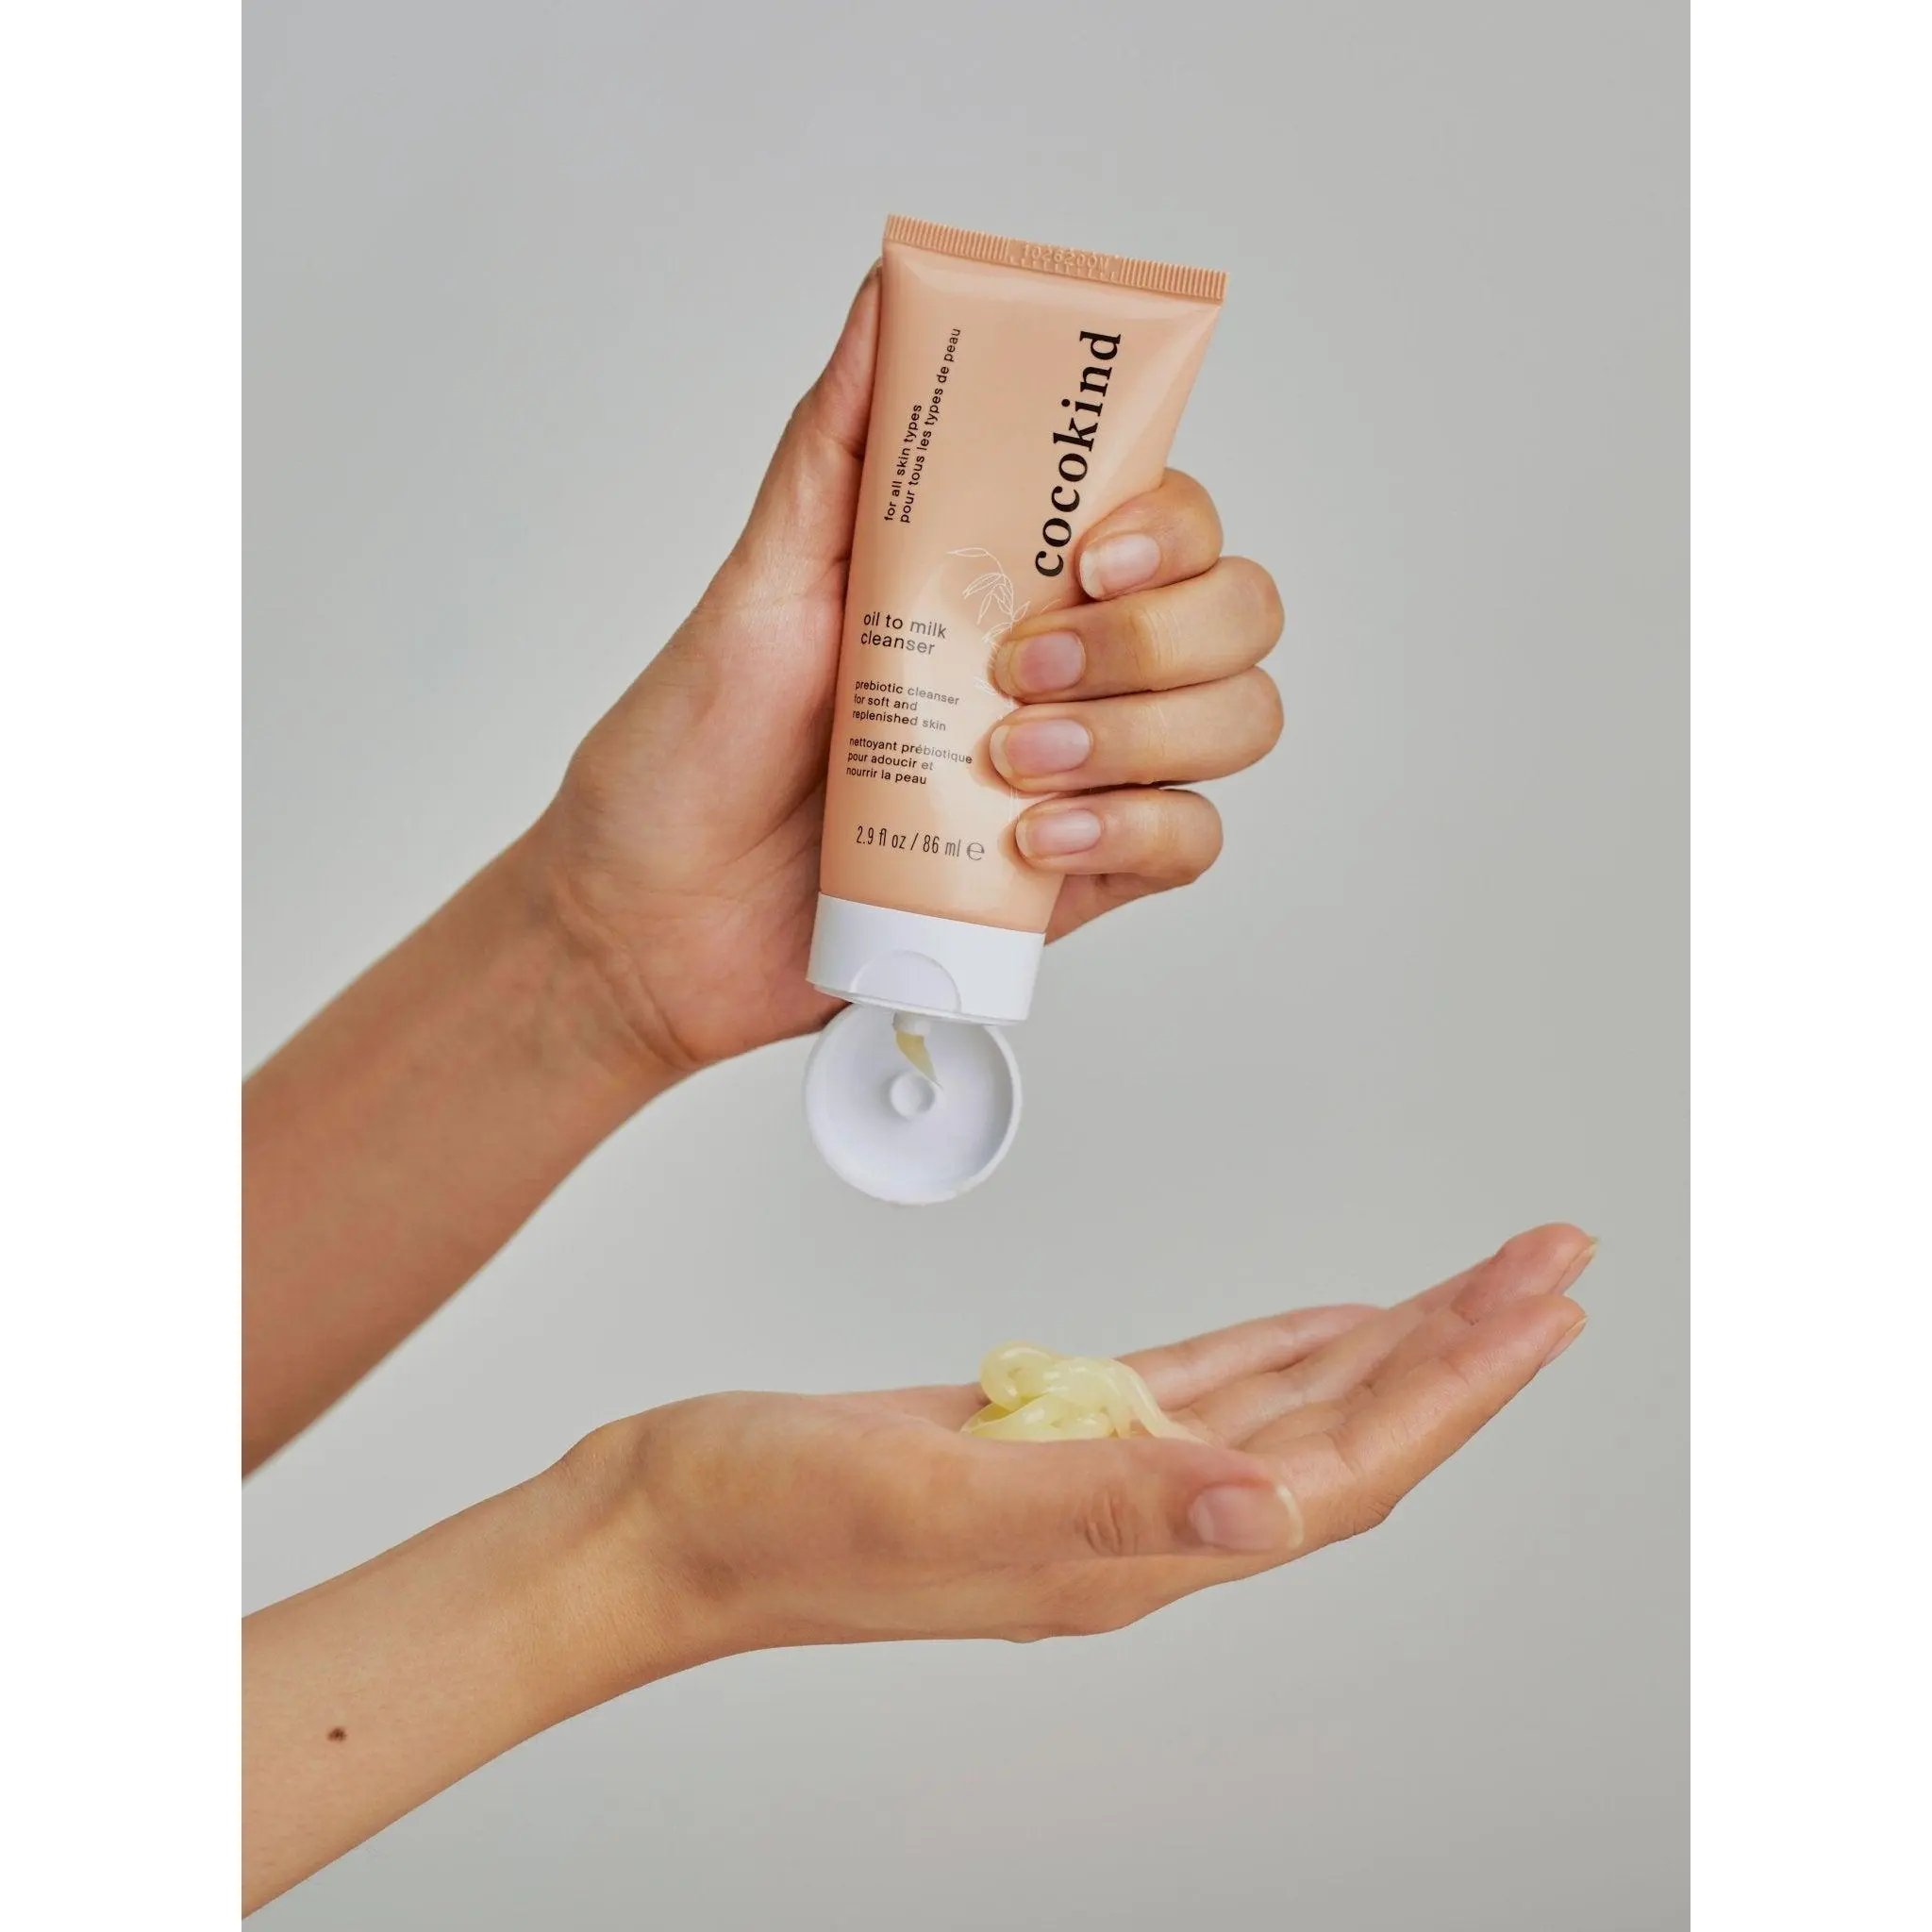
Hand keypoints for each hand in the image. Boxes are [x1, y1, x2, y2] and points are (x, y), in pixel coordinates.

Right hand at [243, 1224, 1589, 1905]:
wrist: (669, 1518)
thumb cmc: (776, 1513)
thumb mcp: (938, 1497)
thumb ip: (1110, 1506)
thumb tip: (1268, 1510)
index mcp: (1134, 1542)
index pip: (1347, 1466)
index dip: (1456, 1387)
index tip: (1544, 1307)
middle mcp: (1138, 1518)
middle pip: (1347, 1431)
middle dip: (1459, 1349)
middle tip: (1550, 1264)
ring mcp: (1094, 1474)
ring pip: (1287, 1406)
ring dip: (1387, 1343)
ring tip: (1473, 1287)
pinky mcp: (1043, 1430)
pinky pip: (1199, 1383)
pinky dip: (1277, 1345)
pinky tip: (1314, 1324)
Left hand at [533, 269, 1284, 1076]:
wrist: (652, 923)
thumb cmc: (693, 753)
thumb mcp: (760, 578)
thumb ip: (839, 442)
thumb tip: (889, 289)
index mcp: (1004, 575)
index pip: (1167, 515)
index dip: (1170, 523)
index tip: (1093, 553)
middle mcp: (1065, 664)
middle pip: (1235, 613)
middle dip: (1159, 638)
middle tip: (1022, 668)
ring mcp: (1081, 771)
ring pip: (1235, 720)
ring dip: (1145, 735)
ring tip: (1011, 765)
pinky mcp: (1074, 880)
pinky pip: (1189, 842)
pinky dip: (1135, 832)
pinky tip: (1035, 841)